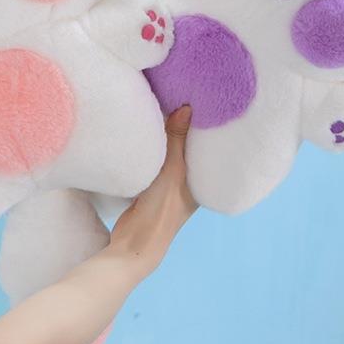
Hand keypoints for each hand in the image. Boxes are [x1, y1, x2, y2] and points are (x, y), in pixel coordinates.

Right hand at [110, 106, 197, 275]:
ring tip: (165, 112)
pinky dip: (153, 150)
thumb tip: (187, 108)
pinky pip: (155, 163)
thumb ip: (177, 141)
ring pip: (170, 156)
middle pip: (188, 152)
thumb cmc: (162, 209)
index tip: (202, 106)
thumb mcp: (172, 171)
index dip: (204, 131)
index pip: (206, 151)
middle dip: (185, 132)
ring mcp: (169, 187)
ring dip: (167, 141)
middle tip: (182, 101)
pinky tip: (149, 136)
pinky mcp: (151, 189)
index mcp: (201, 183)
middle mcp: (188, 184)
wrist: (136, 242)